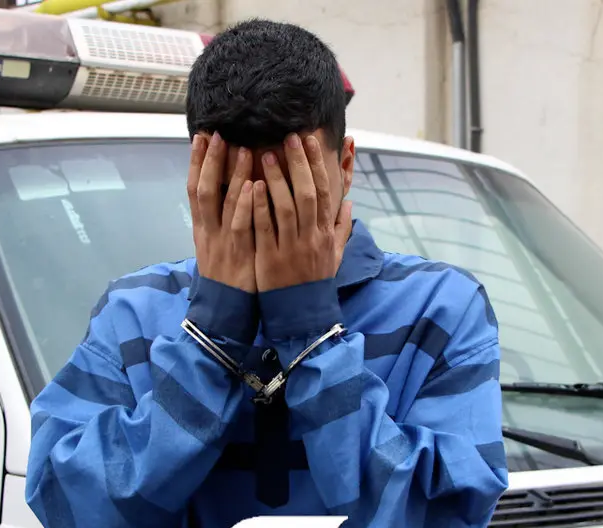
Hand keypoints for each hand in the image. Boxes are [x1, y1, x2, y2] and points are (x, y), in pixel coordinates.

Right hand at [188, 132, 255, 292]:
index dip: (197, 162)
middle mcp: (208, 231)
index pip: (194, 189)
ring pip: (225, 203)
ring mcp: (223, 241)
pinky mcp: (239, 253)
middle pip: (204, 190)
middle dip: (210, 161)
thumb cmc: (226, 274)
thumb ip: (221, 218)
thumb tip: (227, 190)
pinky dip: (247, 205)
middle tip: (218, 134)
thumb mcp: (216, 244)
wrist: (225, 308)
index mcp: (202, 227)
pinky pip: (242, 225)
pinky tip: (254, 186)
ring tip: (242, 149)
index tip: (202, 137)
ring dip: (233, 175)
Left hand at [253, 133, 353, 291]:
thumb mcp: (335, 255)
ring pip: (286, 208)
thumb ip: (341, 228)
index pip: (325, 192)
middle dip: (299, 164)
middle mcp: (311, 238)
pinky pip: (266, 230)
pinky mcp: (271, 260)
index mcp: (326, 233)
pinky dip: (260, 208)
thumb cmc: (316, 281)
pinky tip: (252, 187)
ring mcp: (292, 248)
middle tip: (289, 137)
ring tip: (267, 155)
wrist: (302, 314)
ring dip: (278, 180)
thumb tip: (349, 203)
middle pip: (308, 194)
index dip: (318, 165)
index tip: (309, 141)